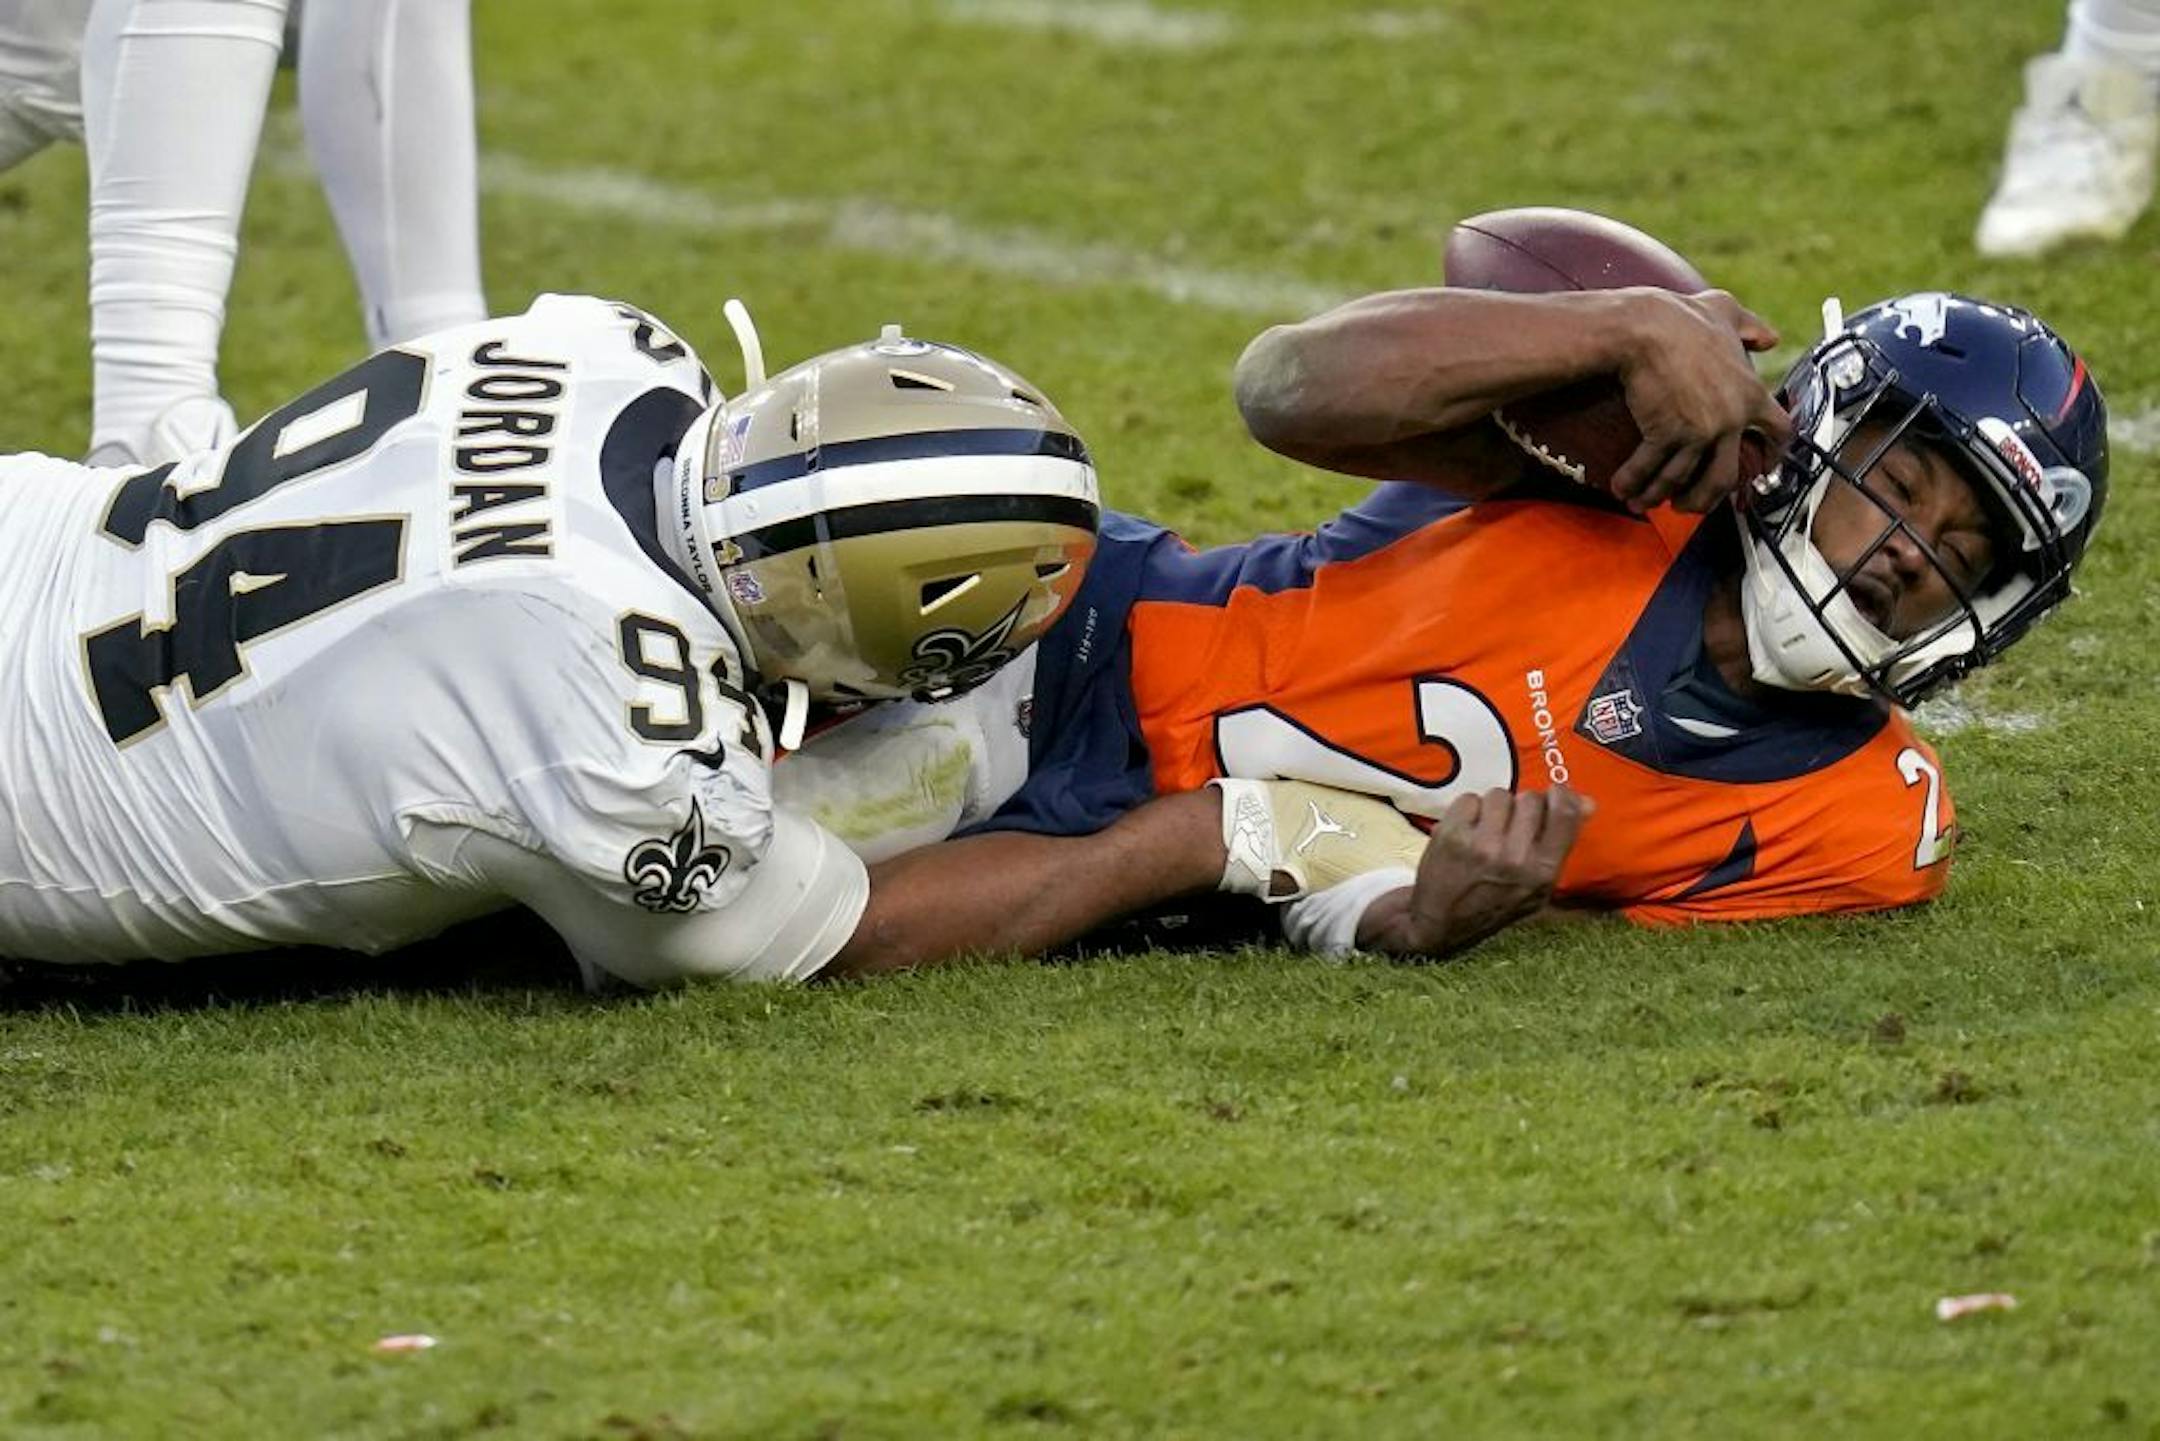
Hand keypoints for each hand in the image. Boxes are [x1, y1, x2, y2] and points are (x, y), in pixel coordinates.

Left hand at [1366, 786, 1594, 956]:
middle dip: (1521, 807)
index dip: (1561, 795)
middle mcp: (1515, 857)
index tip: (1553, 794)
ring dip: (1493, 809)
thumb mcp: (1538, 885)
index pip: (1564, 812)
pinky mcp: (1452, 834)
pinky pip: (1469, 799)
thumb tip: (1588, 801)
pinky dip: (1467, 811)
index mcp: (1543, 871)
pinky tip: (1465, 833)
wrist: (1439, 921)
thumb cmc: (1494, 902)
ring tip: (1486, 832)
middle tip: (1510, 827)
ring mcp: (1482, 844)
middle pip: (1530, 798)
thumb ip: (1563, 843)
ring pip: (1499, 795)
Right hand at [1608, 289, 1792, 515]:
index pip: (1780, 432)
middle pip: (1726, 477)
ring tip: (1646, 501)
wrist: (1645, 327)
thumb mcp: (1725, 311)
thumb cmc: (1681, 318)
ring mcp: (1700, 430)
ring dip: (1662, 496)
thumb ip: (1750, 326)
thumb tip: (1770, 338)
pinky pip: (1650, 470)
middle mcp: (1731, 419)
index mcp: (1751, 393)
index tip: (1761, 471)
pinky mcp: (1667, 434)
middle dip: (1705, 499)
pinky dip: (1633, 483)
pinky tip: (1622, 489)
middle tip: (1688, 504)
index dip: (1773, 456)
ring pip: (1685, 481)